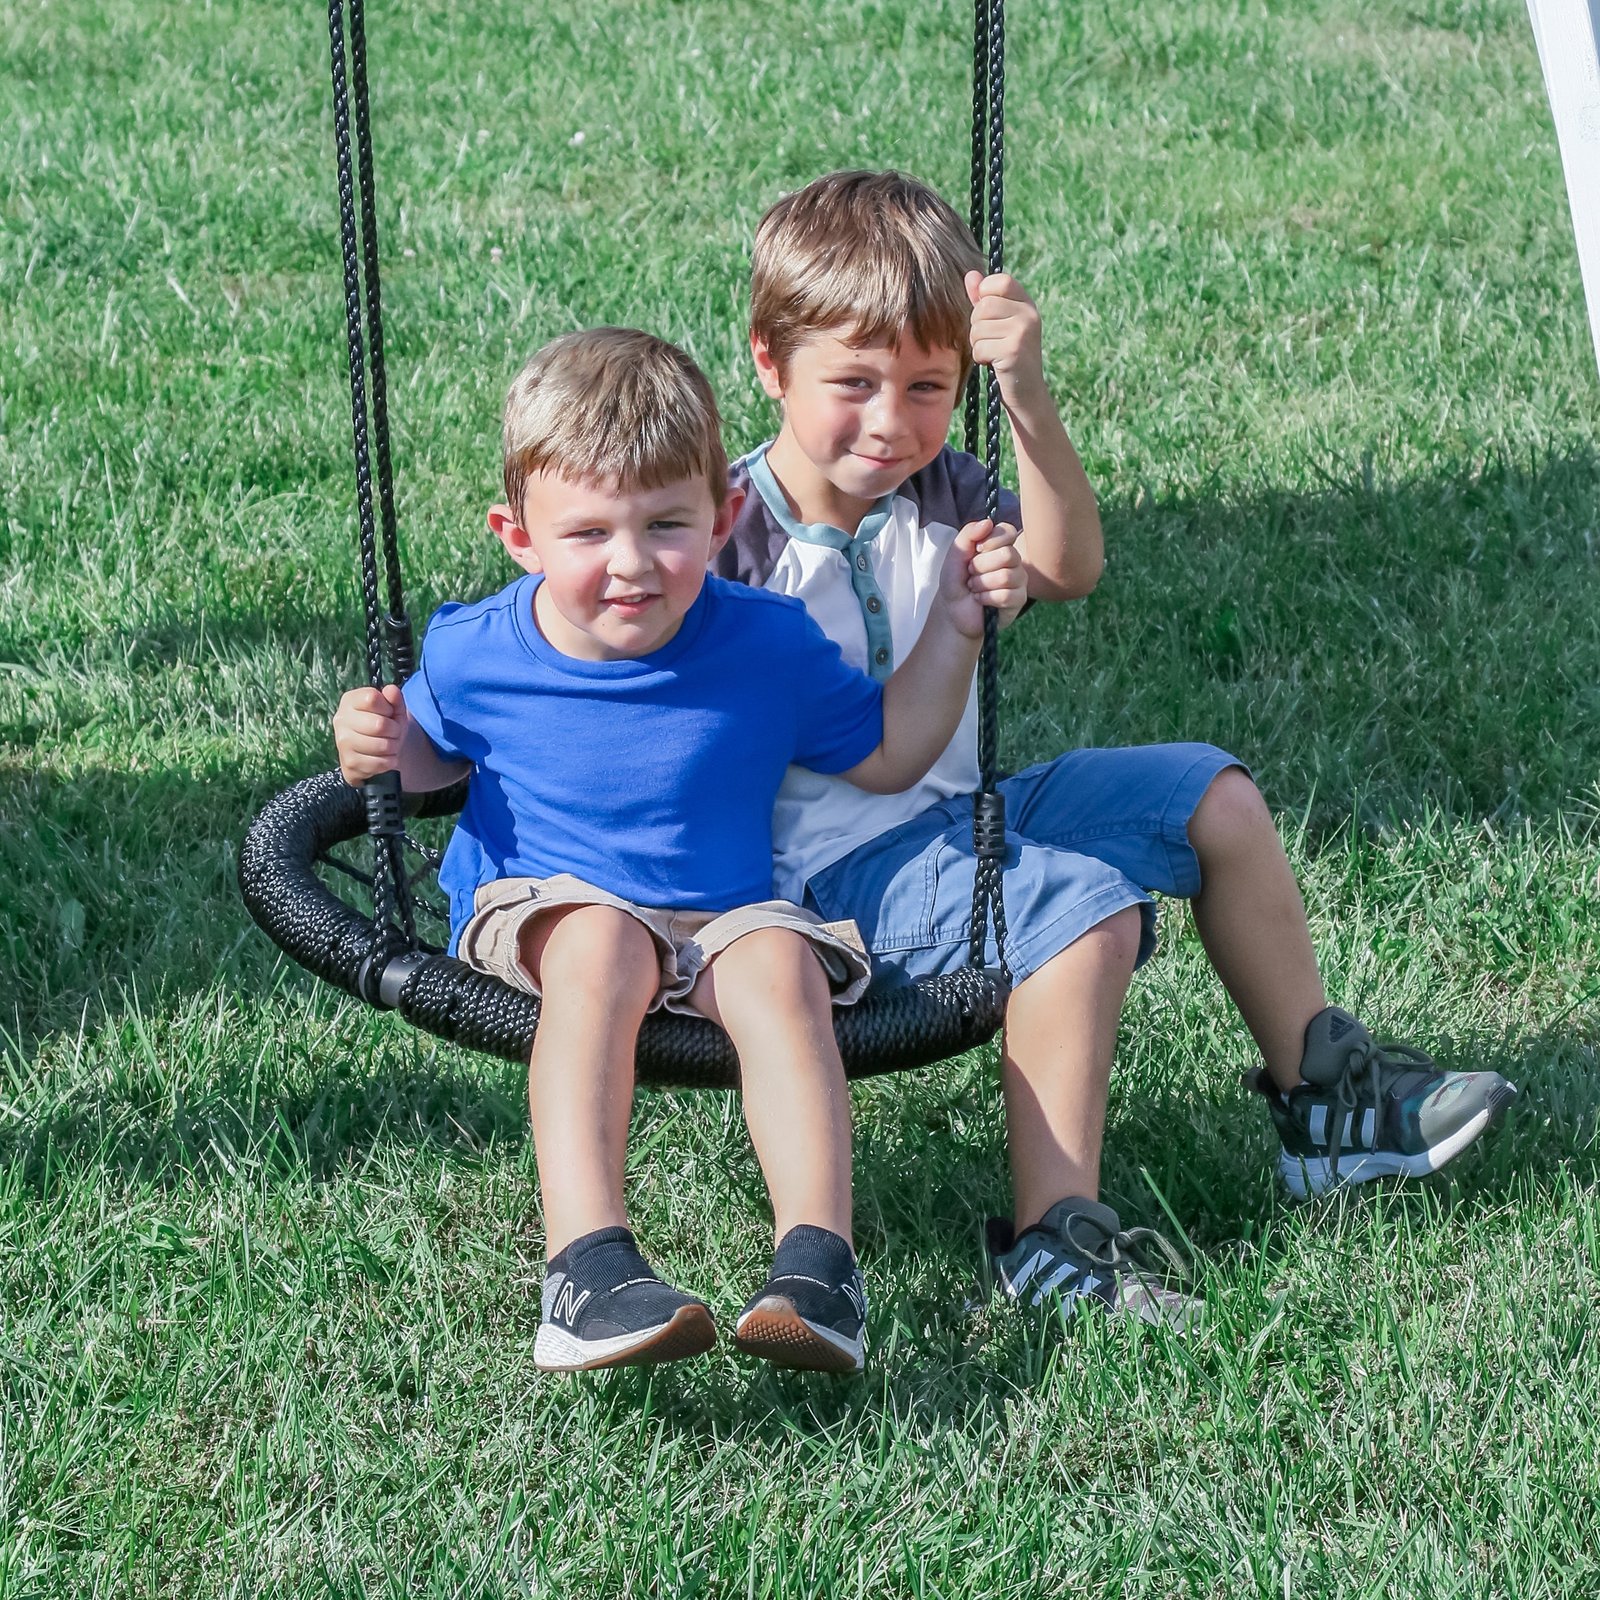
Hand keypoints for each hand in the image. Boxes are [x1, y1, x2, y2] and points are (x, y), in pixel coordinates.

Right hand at [333, 683, 408, 785]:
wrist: (378, 752)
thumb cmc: (386, 725)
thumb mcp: (394, 709)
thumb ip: (395, 698)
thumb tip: (391, 690)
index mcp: (350, 701)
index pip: (372, 698)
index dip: (388, 707)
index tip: (389, 713)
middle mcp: (341, 720)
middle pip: (379, 724)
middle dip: (395, 731)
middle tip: (394, 733)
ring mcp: (342, 742)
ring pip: (380, 745)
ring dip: (393, 747)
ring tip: (390, 745)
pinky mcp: (349, 763)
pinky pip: (378, 763)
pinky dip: (389, 761)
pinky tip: (385, 757)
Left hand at [937, 518, 1025, 638]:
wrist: (952, 610)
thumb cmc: (956, 581)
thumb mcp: (955, 554)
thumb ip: (968, 534)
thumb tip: (987, 522)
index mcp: (1001, 545)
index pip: (1008, 531)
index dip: (990, 541)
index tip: (976, 551)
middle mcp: (1014, 560)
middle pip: (1007, 555)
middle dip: (981, 567)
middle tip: (971, 574)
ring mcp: (1019, 580)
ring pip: (1006, 576)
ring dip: (982, 584)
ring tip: (974, 588)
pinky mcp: (1019, 599)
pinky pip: (1006, 595)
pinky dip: (986, 598)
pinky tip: (981, 600)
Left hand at [966, 270, 1046, 410]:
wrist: (1027, 392)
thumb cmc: (1009, 356)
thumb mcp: (999, 324)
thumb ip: (984, 299)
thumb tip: (970, 275)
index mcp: (1027, 303)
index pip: (999, 281)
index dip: (985, 295)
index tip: (988, 315)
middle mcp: (1029, 314)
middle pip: (983, 307)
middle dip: (977, 326)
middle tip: (990, 340)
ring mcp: (1023, 332)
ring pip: (978, 328)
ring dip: (978, 344)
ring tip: (993, 352)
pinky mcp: (1013, 351)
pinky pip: (979, 347)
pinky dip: (981, 358)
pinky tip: (994, 363)